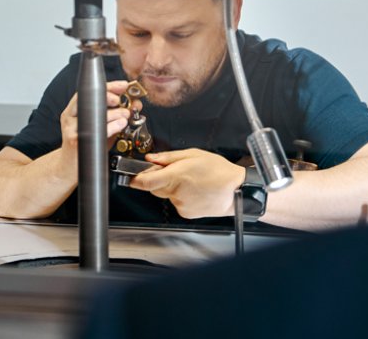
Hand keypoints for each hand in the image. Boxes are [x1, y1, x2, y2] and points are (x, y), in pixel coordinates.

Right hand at [57, 81, 138, 172]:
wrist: (69, 168)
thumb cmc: (86, 147)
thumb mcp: (102, 129)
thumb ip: (117, 117)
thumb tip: (135, 105)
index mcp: (75, 110)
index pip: (91, 92)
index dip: (109, 87)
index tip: (123, 86)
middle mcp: (70, 117)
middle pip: (87, 98)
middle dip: (108, 96)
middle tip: (121, 100)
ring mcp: (71, 129)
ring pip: (92, 114)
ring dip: (112, 112)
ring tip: (126, 114)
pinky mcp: (75, 141)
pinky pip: (95, 131)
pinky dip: (111, 126)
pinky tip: (120, 124)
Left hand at [129, 149, 245, 218]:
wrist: (236, 191)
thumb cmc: (218, 170)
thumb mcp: (193, 154)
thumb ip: (169, 157)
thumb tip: (151, 159)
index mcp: (176, 176)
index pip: (146, 181)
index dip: (136, 180)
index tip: (131, 177)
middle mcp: (176, 192)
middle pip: (154, 187)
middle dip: (157, 180)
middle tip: (172, 172)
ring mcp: (181, 204)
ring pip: (166, 195)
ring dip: (171, 188)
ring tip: (190, 181)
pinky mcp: (186, 213)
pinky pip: (175, 202)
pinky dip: (180, 196)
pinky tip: (193, 191)